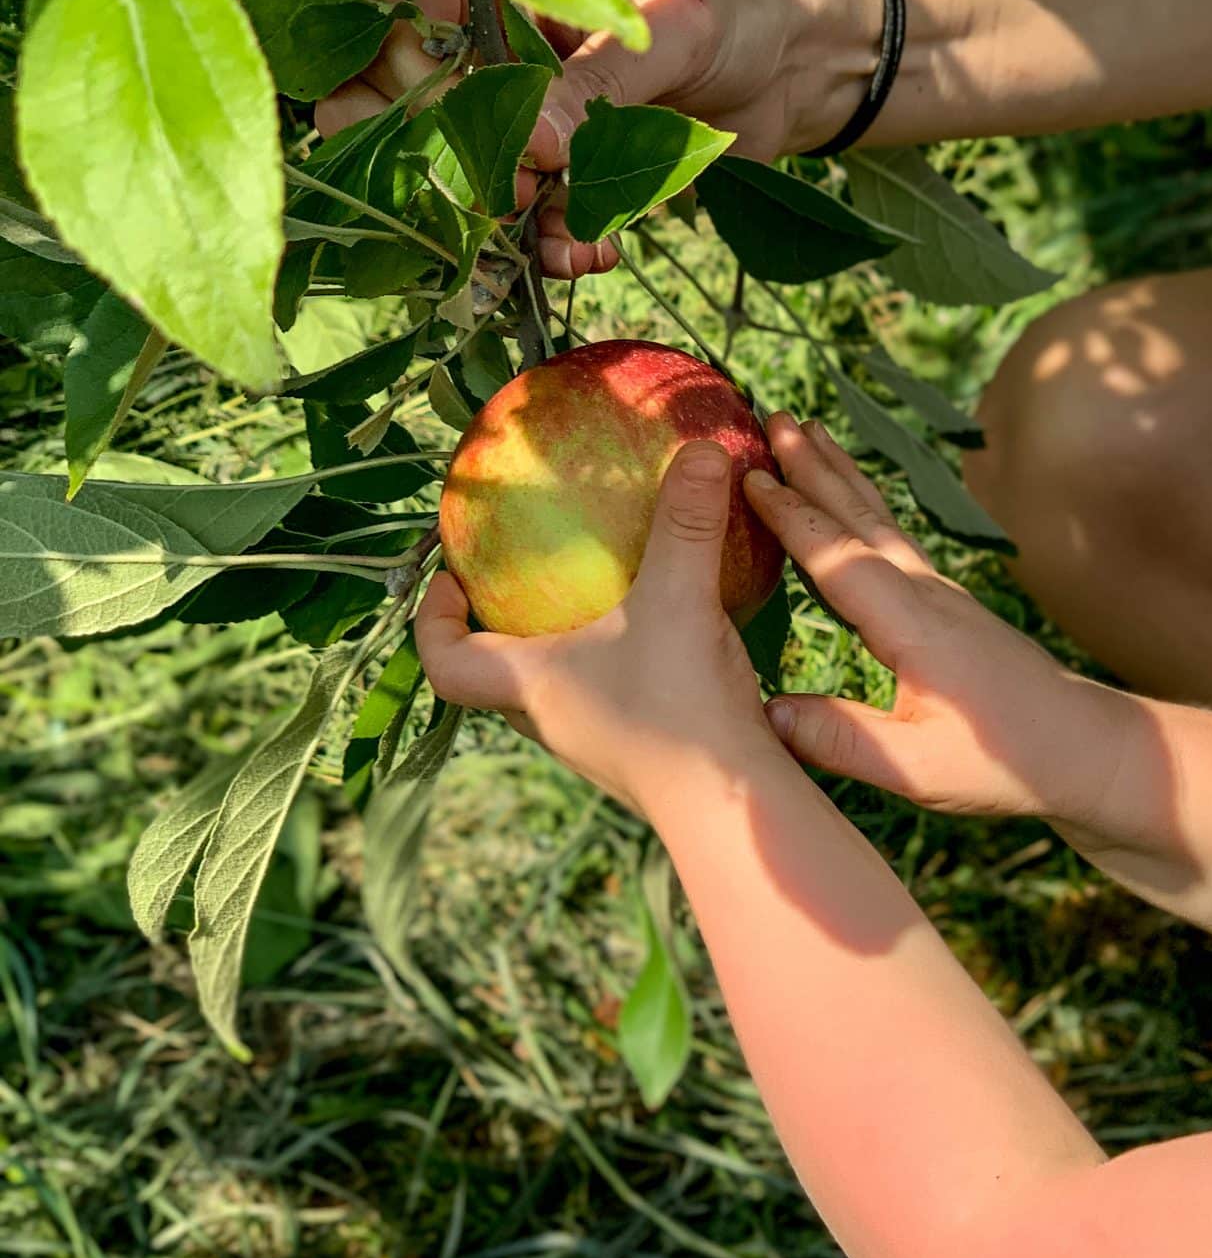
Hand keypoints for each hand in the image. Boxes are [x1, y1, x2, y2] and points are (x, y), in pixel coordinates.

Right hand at [317, 0, 878, 277]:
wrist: (806, 54)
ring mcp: (536, 107)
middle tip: (494, 202)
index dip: (393, 68)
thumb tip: (531, 146)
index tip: (417, 122)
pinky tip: (593, 251)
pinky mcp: (574, 165)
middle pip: (429, 107)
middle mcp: (505, 40)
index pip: (406, 7)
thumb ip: (599, 81)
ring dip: (513, 218)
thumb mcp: (672, 20)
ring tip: (564, 240)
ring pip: (485, 172)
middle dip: (455, 166)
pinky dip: (562, 240)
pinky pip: (543, 212)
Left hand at [415, 442, 776, 814]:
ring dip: (561, 650)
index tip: (448, 580)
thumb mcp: (679, 598)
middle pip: (495, 676)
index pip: (444, 662)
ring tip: (595, 601)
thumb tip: (700, 449)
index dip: (431, 622)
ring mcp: (596, 746)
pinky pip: (611, 703)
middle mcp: (551, 721)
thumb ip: (685, 522)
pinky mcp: (642, 757)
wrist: (734, 808)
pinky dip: (621, 668)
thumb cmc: (680, 709)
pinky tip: (667, 637)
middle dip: (500, 628)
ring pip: (555, 693)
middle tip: (522, 579)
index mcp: (530, 685)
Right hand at [746, 416, 1084, 818]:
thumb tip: (765, 710)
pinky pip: (895, 541)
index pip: (838, 558)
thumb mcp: (916, 771)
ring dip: (841, 475)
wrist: (1085, 750)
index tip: (748, 474)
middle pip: (860, 517)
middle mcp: (926, 596)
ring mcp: (942, 595)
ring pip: (881, 521)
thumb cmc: (1006, 763)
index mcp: (912, 628)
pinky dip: (865, 509)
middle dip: (814, 466)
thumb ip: (840, 739)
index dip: (791, 516)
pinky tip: (855, 506)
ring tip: (812, 431)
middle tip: (773, 416)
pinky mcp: (951, 607)